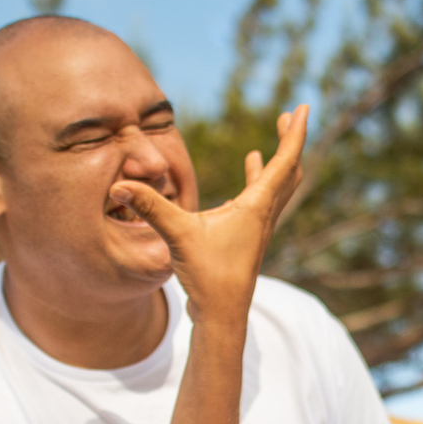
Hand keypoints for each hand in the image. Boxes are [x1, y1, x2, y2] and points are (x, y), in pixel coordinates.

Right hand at [109, 105, 308, 324]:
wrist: (221, 316)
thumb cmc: (208, 276)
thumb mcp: (177, 235)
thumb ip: (150, 205)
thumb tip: (118, 185)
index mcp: (256, 207)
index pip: (284, 161)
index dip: (296, 133)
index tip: (304, 107)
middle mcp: (263, 215)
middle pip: (288, 171)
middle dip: (290, 141)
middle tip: (291, 116)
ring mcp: (257, 228)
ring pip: (277, 187)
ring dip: (277, 161)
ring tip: (274, 139)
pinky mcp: (247, 238)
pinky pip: (260, 200)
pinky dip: (259, 180)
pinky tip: (250, 171)